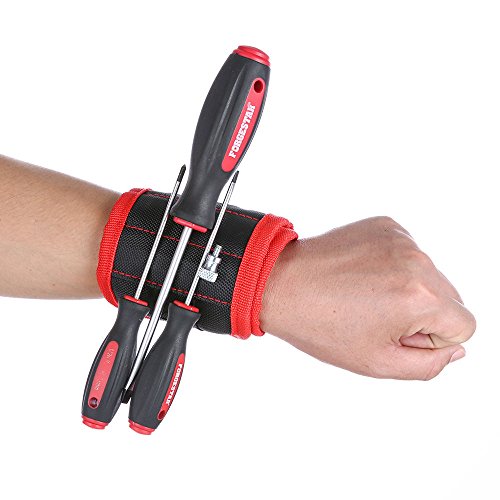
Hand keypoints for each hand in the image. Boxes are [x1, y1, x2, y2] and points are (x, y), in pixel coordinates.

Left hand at [260, 217, 475, 379]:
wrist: (281, 283)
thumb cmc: (321, 324)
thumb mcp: (377, 363)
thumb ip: (428, 365)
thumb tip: (454, 349)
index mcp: (420, 296)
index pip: (465, 326)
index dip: (432, 340)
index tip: (395, 334)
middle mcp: (417, 260)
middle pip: (450, 298)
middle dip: (423, 314)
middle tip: (377, 317)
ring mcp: (401, 238)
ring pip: (430, 275)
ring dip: (409, 289)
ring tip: (365, 295)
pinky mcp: (386, 226)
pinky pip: (409, 254)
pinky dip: (393, 267)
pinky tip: (362, 276)